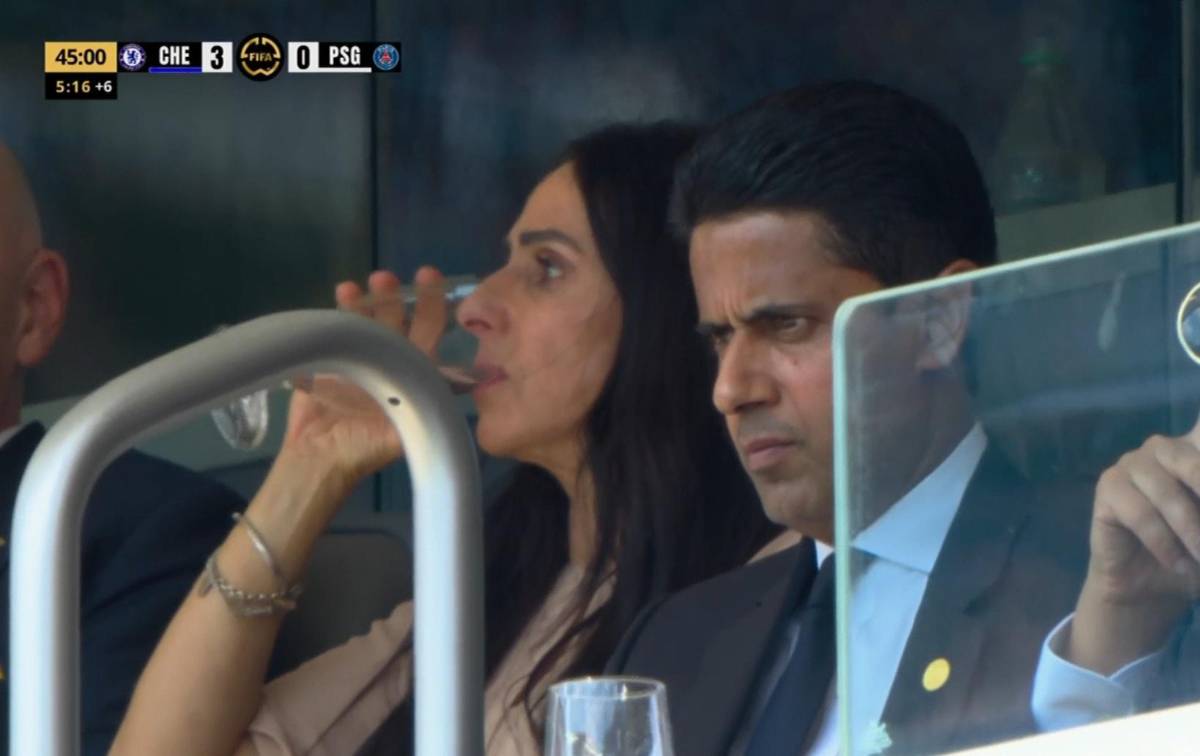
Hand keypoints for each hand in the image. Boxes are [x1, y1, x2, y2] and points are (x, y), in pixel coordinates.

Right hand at [277, 267, 448, 495]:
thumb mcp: (401, 435)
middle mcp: (393, 358)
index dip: (434, 309)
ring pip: (371, 316)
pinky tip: (343, 291)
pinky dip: (343, 306)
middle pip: (401, 319)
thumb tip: (447, 393)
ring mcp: (363, 353)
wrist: (318, 456)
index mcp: (416, 374)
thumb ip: (422, 412)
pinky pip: (340, 323)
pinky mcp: (333, 352)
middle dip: (399, 296)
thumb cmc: (364, 448)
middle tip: (390, 277)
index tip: (431, 282)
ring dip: (372, 297)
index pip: (431, 336)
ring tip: (368, 282)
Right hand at [1067, 418, 1199, 672]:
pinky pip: (1140, 514)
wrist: (1148, 587)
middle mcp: (1164, 448)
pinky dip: (1163, 543)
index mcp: (1195, 448)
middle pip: (1195, 462)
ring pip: (1168, 494)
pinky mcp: (1107, 488)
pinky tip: (1176, 563)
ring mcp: (1131, 464)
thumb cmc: (1192, 553)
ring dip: (1191, 532)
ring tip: (1199, 559)